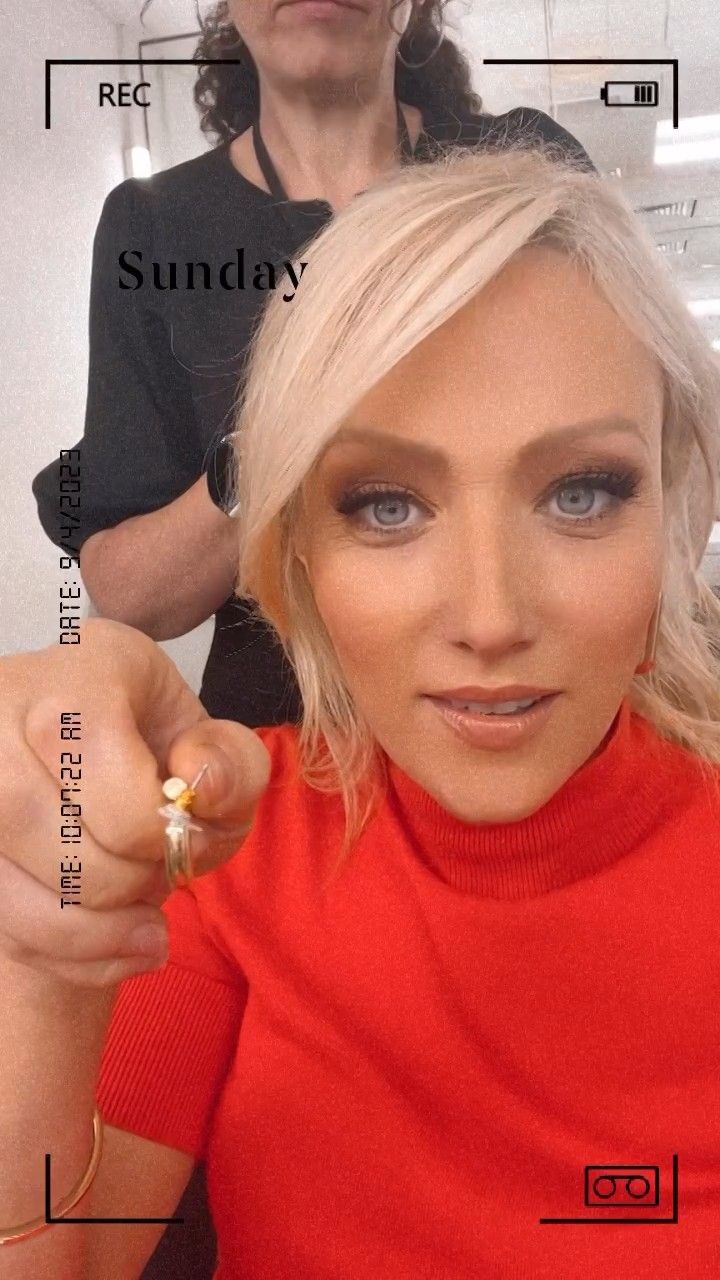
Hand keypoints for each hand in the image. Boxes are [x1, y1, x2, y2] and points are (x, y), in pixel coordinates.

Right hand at [0, 619, 270, 988]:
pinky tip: (102, 934)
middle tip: (155, 869)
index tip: (181, 828)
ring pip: (19, 904)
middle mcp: (1, 708)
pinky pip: (2, 929)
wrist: (79, 755)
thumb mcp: (213, 746)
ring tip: (136, 911)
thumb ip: (234, 766)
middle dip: (132, 888)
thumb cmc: (149, 750)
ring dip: (97, 932)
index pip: (124, 802)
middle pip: (70, 859)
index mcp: (85, 674)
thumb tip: (199, 788)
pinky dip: (65, 955)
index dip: (164, 840)